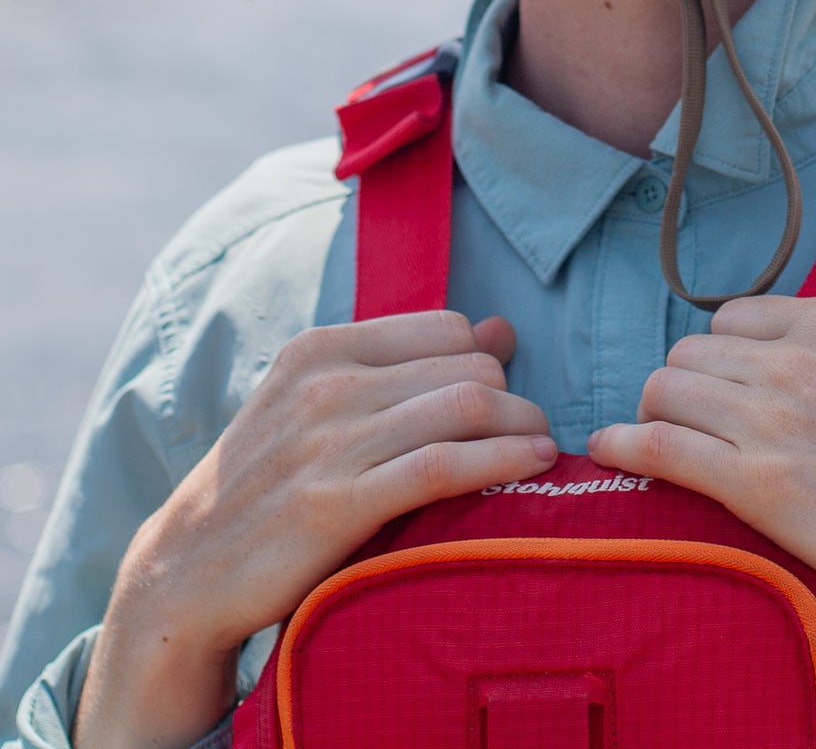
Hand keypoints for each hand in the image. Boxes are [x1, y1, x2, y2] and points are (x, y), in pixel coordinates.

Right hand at [76, 311, 555, 748]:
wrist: (186, 571)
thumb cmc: (268, 486)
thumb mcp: (318, 406)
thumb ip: (405, 366)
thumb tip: (501, 328)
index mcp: (319, 349)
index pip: (445, 329)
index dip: (487, 361)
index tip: (504, 396)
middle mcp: (325, 385)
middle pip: (466, 367)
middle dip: (513, 398)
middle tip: (534, 428)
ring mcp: (329, 443)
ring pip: (466, 407)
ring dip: (523, 426)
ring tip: (544, 449)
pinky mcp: (337, 505)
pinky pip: (446, 465)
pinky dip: (503, 460)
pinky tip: (533, 466)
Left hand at [588, 296, 815, 719]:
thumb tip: (770, 352)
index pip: (728, 320)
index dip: (720, 360)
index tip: (724, 394)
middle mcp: (797, 359)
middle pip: (687, 354)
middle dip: (685, 390)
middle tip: (697, 429)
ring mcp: (775, 419)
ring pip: (665, 390)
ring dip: (658, 416)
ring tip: (666, 444)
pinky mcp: (758, 484)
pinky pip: (660, 445)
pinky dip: (624, 443)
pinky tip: (608, 448)